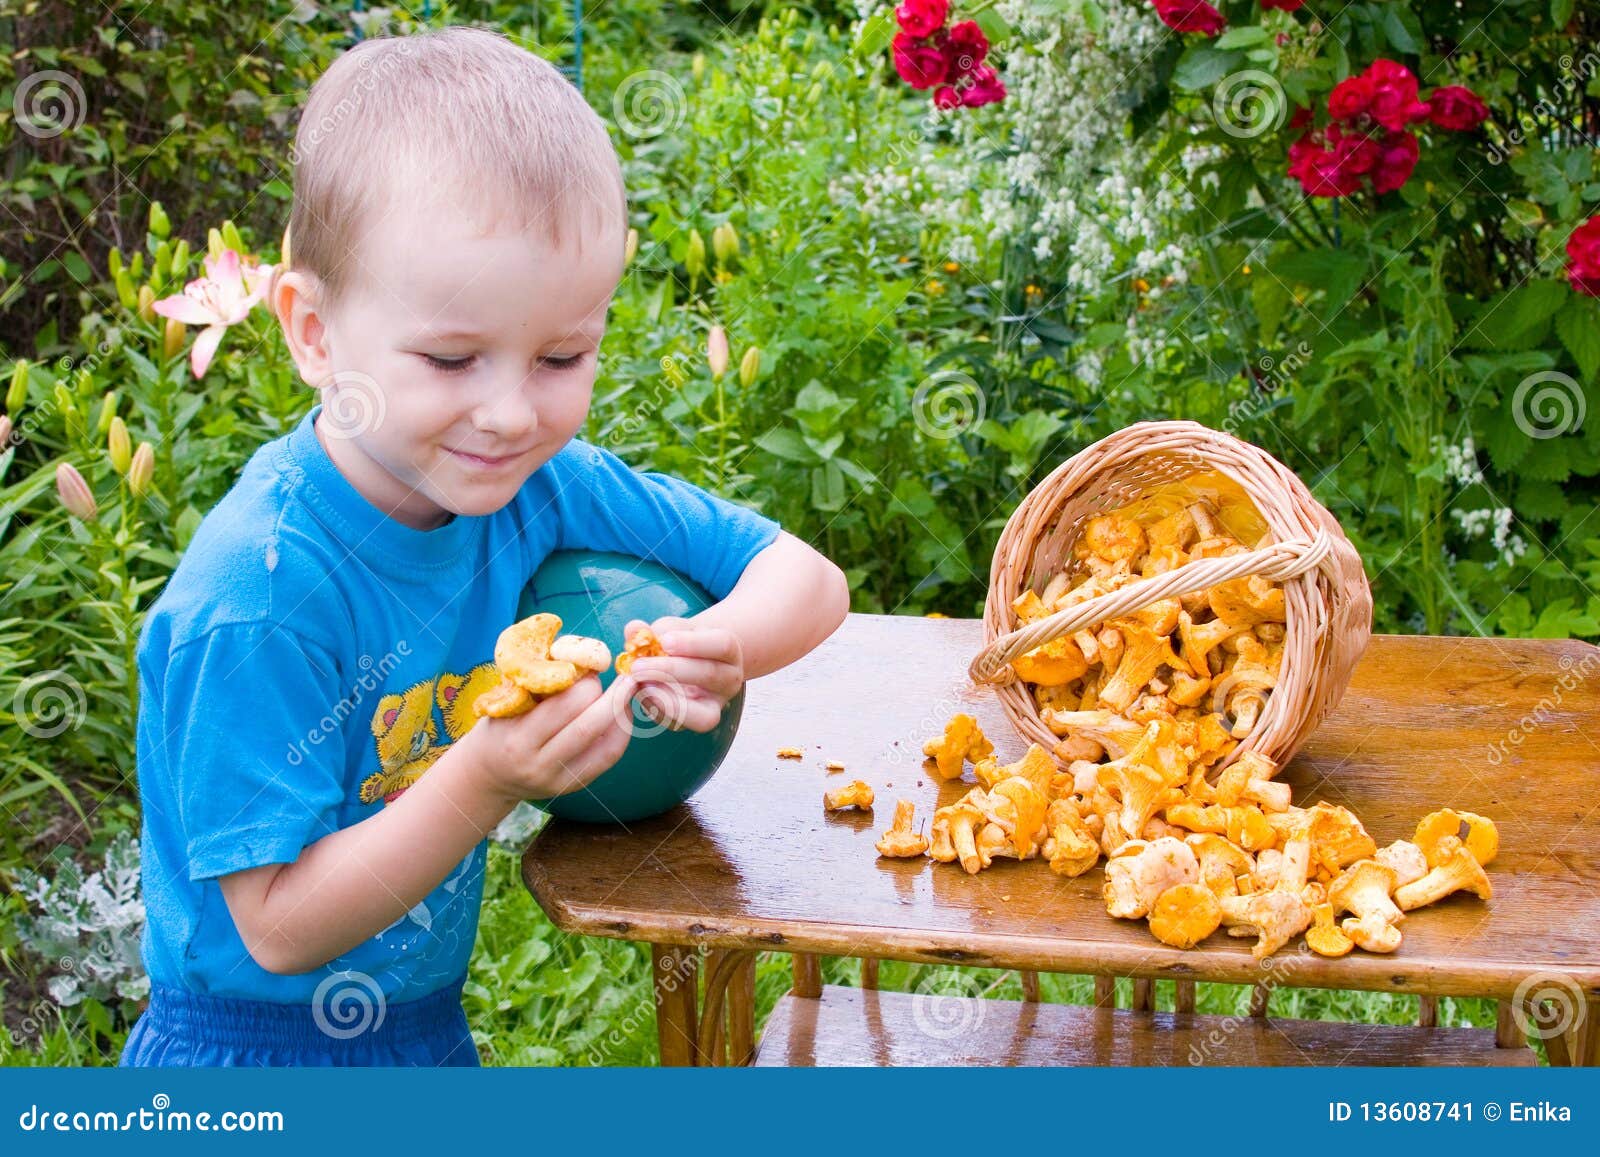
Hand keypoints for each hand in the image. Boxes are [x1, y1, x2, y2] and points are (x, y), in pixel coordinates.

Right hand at [461, 671, 642, 802]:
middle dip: (612, 697)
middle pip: (588, 726)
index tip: (593, 667)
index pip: (563, 706)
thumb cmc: (498, 729)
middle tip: (624, 677)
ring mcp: (559, 780)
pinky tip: (623, 715)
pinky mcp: (574, 787)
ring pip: (605, 746)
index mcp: (518, 738)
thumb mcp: (506, 703)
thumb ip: (537, 683)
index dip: (586, 682)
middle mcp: (539, 763)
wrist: (488, 776)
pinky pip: (607, 758)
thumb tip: (581, 658)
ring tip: (630, 692)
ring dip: (623, 715)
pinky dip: (621, 734)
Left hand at [622, 616, 744, 733]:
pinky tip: (642, 694)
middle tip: (638, 667)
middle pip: (709, 674)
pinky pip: (682, 723)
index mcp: (729, 649)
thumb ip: (651, 631)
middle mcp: (730, 678)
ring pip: (702, 709)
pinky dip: (658, 710)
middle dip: (670, 671)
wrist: (686, 665)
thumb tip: (634, 629)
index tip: (664, 641)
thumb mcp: (669, 631)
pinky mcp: (698, 721)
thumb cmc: (679, 644)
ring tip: (639, 683)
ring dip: (665, 698)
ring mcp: (717, 703)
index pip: (722, 644)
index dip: (692, 643)